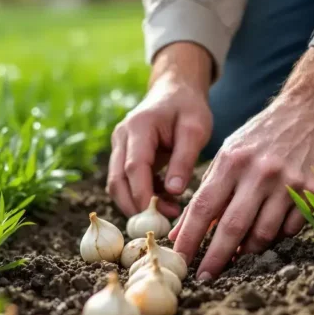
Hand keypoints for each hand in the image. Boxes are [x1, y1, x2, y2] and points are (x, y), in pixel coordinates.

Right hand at [107, 43, 213, 217]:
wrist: (175, 90)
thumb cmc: (188, 107)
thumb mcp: (196, 129)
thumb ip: (184, 159)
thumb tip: (174, 191)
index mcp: (139, 127)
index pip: (133, 166)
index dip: (141, 193)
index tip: (154, 216)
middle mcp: (122, 137)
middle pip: (117, 180)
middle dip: (134, 206)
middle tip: (160, 224)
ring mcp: (119, 146)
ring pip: (117, 184)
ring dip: (137, 203)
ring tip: (170, 212)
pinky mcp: (123, 155)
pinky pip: (126, 181)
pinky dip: (142, 195)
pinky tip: (167, 201)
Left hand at [170, 48, 313, 279]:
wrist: (311, 111)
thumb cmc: (261, 136)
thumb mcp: (229, 153)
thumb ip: (208, 189)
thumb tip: (183, 228)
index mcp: (232, 161)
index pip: (204, 207)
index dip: (190, 237)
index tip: (180, 258)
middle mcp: (258, 172)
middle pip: (232, 227)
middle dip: (215, 257)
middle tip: (205, 277)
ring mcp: (287, 183)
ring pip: (263, 233)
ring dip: (247, 251)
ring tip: (237, 257)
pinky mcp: (311, 192)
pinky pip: (289, 228)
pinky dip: (276, 237)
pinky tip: (267, 236)